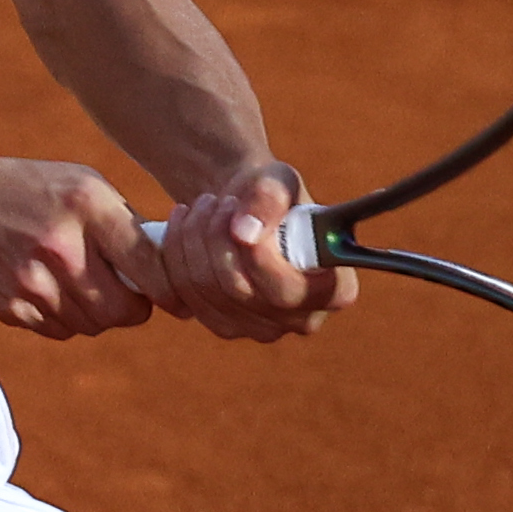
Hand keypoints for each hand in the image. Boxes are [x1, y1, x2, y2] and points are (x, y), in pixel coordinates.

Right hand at [0, 157, 183, 339]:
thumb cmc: (20, 190)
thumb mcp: (74, 182)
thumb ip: (120, 221)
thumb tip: (167, 270)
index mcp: (86, 202)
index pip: (150, 264)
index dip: (171, 289)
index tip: (179, 300)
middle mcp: (61, 243)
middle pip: (123, 310)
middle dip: (131, 307)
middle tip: (125, 293)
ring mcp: (32, 279)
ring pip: (92, 324)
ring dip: (94, 312)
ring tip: (73, 281)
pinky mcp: (10, 306)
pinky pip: (58, 330)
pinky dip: (60, 317)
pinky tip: (43, 287)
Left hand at [157, 160, 356, 342]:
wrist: (248, 210)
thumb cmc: (275, 196)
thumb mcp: (279, 182)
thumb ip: (270, 198)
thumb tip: (243, 231)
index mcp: (335, 290)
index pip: (290, 291)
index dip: (259, 259)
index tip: (237, 218)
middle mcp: (302, 320)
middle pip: (239, 290)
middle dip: (216, 237)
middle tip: (214, 200)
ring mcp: (260, 329)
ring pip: (206, 290)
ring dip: (193, 239)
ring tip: (203, 204)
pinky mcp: (223, 325)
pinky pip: (184, 295)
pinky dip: (177, 253)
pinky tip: (183, 222)